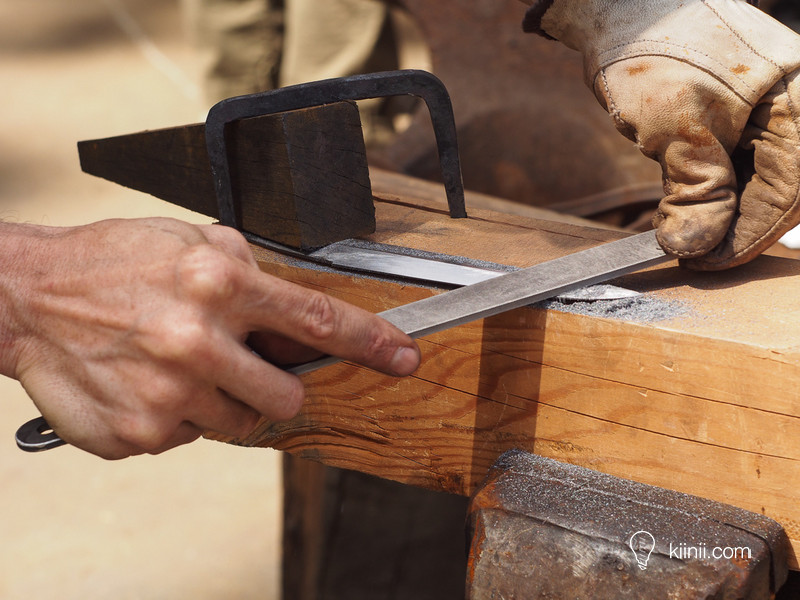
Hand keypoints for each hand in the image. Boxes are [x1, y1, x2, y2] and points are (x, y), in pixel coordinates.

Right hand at [0, 218, 419, 458]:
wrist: (26, 297)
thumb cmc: (108, 264)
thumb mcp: (184, 240)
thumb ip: (244, 267)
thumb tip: (289, 303)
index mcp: (217, 282)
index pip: (316, 320)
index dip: (371, 342)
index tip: (404, 357)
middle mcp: (196, 339)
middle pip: (289, 396)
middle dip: (276, 386)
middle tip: (238, 365)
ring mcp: (168, 393)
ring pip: (242, 424)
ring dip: (222, 402)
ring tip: (178, 368)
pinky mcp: (140, 433)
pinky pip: (190, 439)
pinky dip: (178, 417)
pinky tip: (146, 383)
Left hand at [523, 0, 799, 268]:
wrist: (620, 5)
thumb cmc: (653, 48)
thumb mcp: (677, 126)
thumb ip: (697, 189)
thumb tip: (697, 246)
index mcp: (797, 100)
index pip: (786, 189)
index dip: (746, 235)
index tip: (706, 263)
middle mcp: (790, 103)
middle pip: (777, 187)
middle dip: (735, 226)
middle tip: (692, 255)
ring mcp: (762, 107)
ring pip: (754, 177)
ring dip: (720, 210)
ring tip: (683, 232)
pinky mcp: (733, 112)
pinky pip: (734, 160)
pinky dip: (710, 187)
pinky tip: (684, 205)